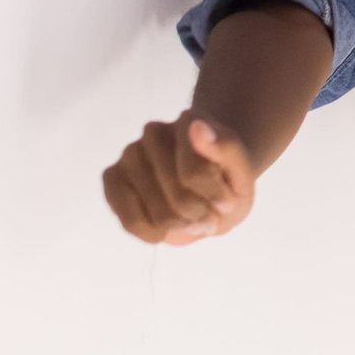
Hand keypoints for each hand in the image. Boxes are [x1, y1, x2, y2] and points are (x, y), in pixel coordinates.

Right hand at [101, 111, 259, 245]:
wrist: (207, 190)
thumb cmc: (226, 179)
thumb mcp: (242, 170)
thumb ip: (227, 147)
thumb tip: (197, 125)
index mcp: (190, 121)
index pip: (196, 173)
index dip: (215, 197)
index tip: (229, 202)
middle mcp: (154, 132)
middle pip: (178, 195)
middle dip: (200, 214)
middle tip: (211, 216)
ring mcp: (130, 154)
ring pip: (158, 212)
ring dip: (181, 225)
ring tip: (191, 220)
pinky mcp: (112, 178)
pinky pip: (130, 220)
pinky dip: (153, 233)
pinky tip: (167, 229)